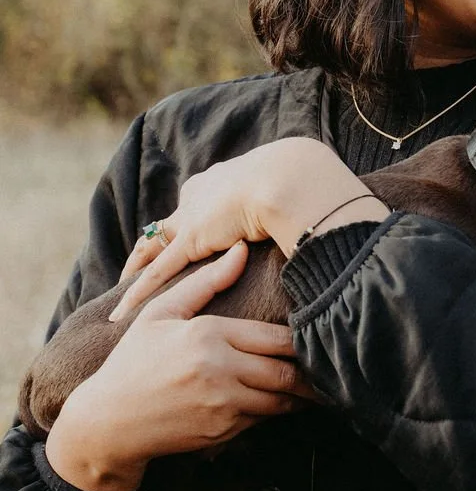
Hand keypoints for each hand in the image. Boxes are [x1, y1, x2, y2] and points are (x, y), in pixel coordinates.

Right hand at [45, 244, 321, 490]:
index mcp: (209, 336)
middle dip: (312, 371)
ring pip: (280, 400)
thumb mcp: (162, 313)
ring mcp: (223, 406)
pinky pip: (262, 419)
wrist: (108, 423)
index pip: (276, 337)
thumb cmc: (134, 360)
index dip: (302, 337)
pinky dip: (275, 410)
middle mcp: (220, 372)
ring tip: (319, 384)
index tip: (318, 330)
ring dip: (301, 394)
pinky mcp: (222, 433)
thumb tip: (241, 249)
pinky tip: (285, 400)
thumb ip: (206, 282)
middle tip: (331, 362)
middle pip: (287, 372)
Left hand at [111, 137, 387, 320]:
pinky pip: (160, 270)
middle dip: (161, 238)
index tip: (194, 231)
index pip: (206, 202)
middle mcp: (206, 193)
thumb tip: (337, 227)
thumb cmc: (309, 184)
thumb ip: (309, 212)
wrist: (296, 180)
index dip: (198, 218)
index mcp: (232, 179)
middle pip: (174, 220)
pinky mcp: (194, 239)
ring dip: (141, 267)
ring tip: (124, 287)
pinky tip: (124, 311)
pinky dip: (141, 291)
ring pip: (157, 244)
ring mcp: (197, 216)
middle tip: (144, 259)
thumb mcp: (306, 195)